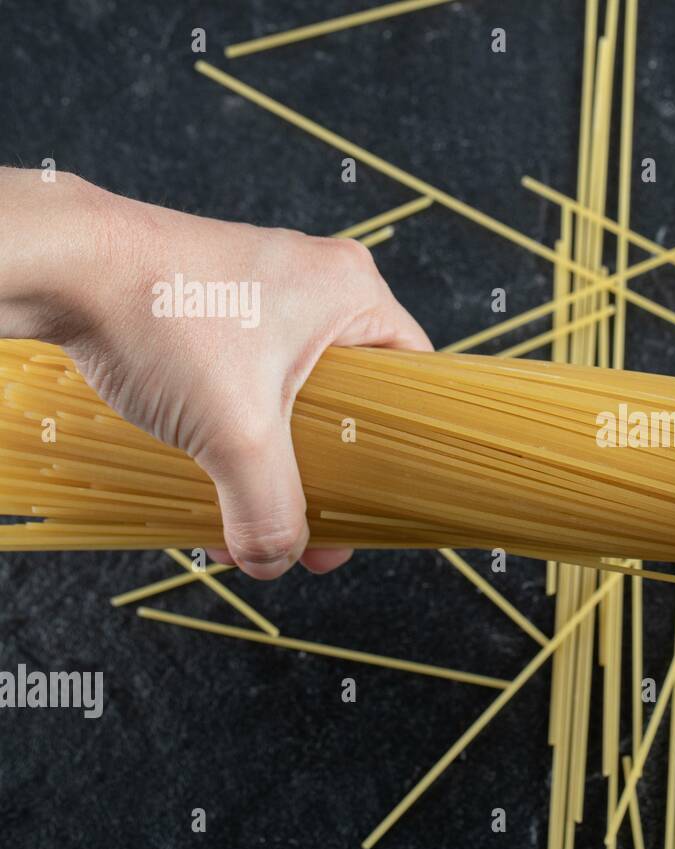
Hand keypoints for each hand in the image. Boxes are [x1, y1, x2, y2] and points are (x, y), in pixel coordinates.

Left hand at [0, 169, 432, 577]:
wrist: (63, 264)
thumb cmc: (163, 314)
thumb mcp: (235, 434)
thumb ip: (268, 507)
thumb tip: (276, 559)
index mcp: (354, 292)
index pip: (414, 376)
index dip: (402, 446)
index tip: (383, 495)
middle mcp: (317, 280)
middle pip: (352, 394)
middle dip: (325, 468)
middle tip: (317, 517)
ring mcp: (265, 285)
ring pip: (294, 391)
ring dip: (272, 455)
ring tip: (246, 508)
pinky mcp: (217, 296)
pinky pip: (251, 375)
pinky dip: (237, 425)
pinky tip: (208, 472)